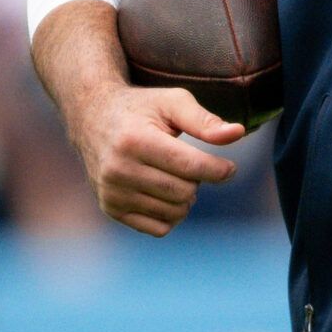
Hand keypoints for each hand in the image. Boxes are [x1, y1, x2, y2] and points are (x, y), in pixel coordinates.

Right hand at [68, 80, 244, 236]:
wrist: (93, 118)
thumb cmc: (142, 108)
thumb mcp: (173, 102)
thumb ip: (205, 121)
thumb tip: (238, 133)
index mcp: (135, 140)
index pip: (190, 167)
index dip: (218, 170)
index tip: (230, 167)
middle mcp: (118, 169)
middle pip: (184, 192)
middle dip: (197, 180)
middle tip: (189, 164)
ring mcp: (111, 192)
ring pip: (174, 213)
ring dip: (185, 198)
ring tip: (175, 175)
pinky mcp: (110, 209)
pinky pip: (159, 229)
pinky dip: (171, 214)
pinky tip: (164, 192)